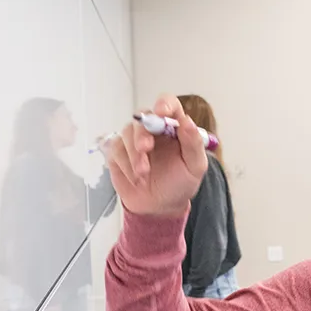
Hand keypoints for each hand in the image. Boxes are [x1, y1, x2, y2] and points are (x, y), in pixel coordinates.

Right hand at [105, 93, 209, 216]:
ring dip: (134, 154)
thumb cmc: (180, 183)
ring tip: (143, 173)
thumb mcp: (195, 166)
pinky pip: (115, 149)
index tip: (161, 112)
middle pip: (142, 117)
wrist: (160, 206)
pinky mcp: (119, 151)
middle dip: (142, 133)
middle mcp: (153, 129)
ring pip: (127, 133)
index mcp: (174, 127)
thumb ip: (194, 144)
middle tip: (145, 149)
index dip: (164, 104)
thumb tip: (187, 122)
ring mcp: (134, 139)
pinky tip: (136, 178)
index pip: (169, 104)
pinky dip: (125, 165)